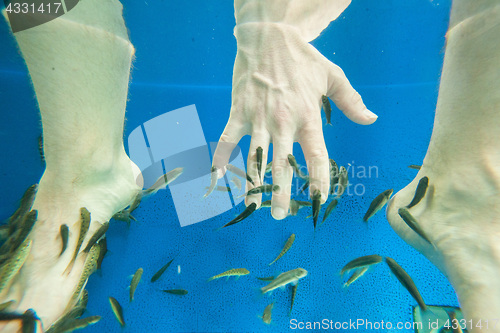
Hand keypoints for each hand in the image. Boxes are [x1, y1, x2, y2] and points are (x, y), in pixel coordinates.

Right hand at [213, 22, 376, 219]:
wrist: (269, 35)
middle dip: (281, 192)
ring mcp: (258, 117)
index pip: (316, 156)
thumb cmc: (302, 58)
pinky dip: (220, 157)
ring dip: (252, 183)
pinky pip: (227, 138)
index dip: (319, 181)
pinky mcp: (237, 110)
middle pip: (283, 165)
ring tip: (252, 206)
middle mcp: (283, 122)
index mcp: (308, 116)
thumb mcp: (333, 75)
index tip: (319, 202)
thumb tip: (372, 119)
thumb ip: (351, 101)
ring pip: (254, 157)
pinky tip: (217, 176)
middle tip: (281, 215)